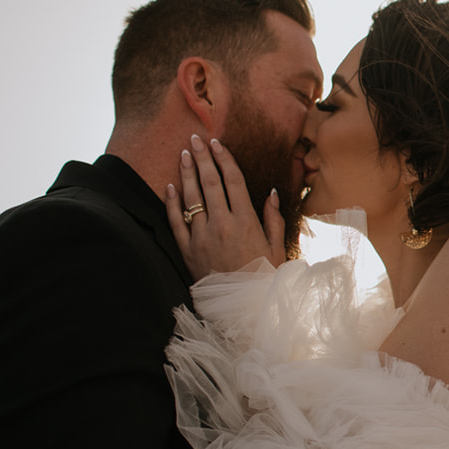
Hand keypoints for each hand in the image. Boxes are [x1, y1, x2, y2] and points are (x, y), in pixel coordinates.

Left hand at [165, 135, 289, 279]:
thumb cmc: (264, 278)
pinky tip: (170, 187)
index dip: (224, 159)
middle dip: (202, 158)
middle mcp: (222, 225)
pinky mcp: (187, 251)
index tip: (217, 143)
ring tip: (183, 155)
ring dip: (186, 174)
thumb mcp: (278, 248)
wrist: (243, 309)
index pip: (233, 181)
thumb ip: (274, 218)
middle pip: (209, 183)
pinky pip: (176, 222)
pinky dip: (171, 203)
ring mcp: (202, 237)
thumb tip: (271, 191)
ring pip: (191, 198)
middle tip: (195, 139)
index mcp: (246, 221)